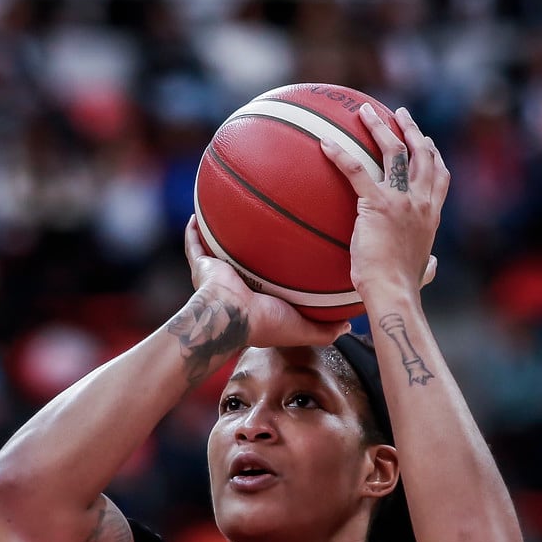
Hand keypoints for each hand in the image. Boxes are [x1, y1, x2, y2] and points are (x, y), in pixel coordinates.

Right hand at [182, 218, 343, 348]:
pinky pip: (195, 245)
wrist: (231, 316)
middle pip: (247, 260)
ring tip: (233, 212)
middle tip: (268, 224)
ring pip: (220, 249)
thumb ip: (325, 330)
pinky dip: (193, 231)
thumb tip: (347, 325)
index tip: (294, 251)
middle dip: (255, 246)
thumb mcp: (302, 329)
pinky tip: (196, 214)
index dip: (280, 267)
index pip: (271, 280)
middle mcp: (238, 285)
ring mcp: (219, 275)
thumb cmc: (264, 323)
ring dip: (225, 234)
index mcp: (260, 299)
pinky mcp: (203, 266)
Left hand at [321, 103, 446, 301]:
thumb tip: (432, 266)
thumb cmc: (403, 288)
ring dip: (380, 127)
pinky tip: (325, 143)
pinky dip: (340, 154)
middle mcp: (421, 202)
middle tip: (401, 114)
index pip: (439, 176)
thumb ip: (428, 264)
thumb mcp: (422, 271)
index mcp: (431, 215)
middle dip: (412, 130)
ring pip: (394, 151)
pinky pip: (356, 170)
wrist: (394, 292)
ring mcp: (401, 201)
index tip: (427, 142)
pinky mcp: (377, 204)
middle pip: (421, 155)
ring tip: (366, 111)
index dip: (434, 155)